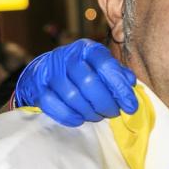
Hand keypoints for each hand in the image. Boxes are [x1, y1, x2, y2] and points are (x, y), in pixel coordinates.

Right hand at [14, 39, 137, 126]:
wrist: (44, 72)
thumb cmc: (81, 72)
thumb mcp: (101, 67)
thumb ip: (117, 73)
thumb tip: (131, 83)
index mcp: (87, 49)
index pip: (106, 66)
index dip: (121, 88)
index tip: (131, 107)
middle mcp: (67, 56)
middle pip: (89, 83)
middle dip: (105, 103)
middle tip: (113, 113)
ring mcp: (50, 71)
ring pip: (72, 96)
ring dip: (89, 112)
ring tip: (97, 116)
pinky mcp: (37, 87)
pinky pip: (53, 105)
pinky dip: (69, 116)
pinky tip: (79, 119)